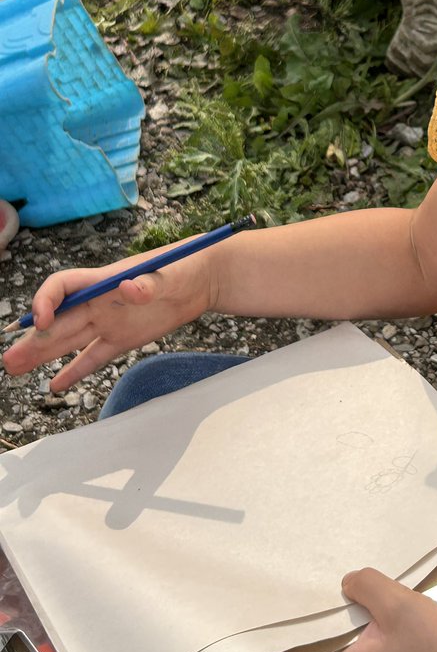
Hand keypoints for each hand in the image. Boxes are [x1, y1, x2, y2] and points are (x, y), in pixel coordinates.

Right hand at [1, 250, 214, 390]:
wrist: (202, 279)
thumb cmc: (183, 265)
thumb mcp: (168, 272)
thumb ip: (148, 283)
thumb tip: (131, 288)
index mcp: (103, 280)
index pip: (62, 286)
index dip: (46, 301)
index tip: (42, 321)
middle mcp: (99, 301)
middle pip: (59, 320)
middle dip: (33, 339)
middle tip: (9, 360)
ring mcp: (109, 321)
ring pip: (69, 340)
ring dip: (42, 354)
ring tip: (15, 369)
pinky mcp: (123, 339)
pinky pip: (94, 357)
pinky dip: (76, 371)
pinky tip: (55, 386)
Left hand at [313, 568, 436, 651]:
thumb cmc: (433, 638)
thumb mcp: (396, 602)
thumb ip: (365, 586)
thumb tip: (346, 583)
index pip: (308, 648)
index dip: (304, 620)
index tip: (305, 590)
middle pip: (328, 643)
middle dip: (329, 613)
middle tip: (328, 579)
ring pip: (350, 642)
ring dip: (352, 617)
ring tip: (352, 585)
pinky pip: (368, 645)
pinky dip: (368, 625)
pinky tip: (378, 603)